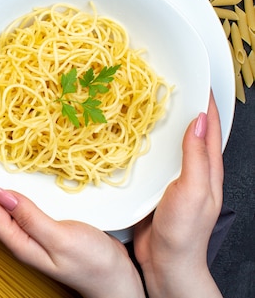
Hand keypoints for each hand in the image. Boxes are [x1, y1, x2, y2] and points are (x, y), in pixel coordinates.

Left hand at [0, 159, 144, 297]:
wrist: (115, 279)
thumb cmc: (93, 264)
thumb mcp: (61, 238)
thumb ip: (30, 217)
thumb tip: (0, 193)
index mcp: (19, 241)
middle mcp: (20, 237)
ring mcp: (31, 233)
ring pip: (0, 206)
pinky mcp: (44, 227)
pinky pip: (18, 205)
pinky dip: (8, 189)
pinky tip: (9, 181)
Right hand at [133, 92, 223, 297]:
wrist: (166, 261)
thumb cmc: (184, 231)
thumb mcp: (194, 190)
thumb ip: (197, 157)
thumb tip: (199, 120)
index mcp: (208, 167)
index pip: (211, 125)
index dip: (205, 100)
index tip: (194, 77)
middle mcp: (191, 169)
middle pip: (188, 129)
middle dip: (180, 105)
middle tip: (163, 83)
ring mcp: (171, 177)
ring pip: (167, 141)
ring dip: (158, 122)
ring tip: (142, 102)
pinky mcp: (153, 185)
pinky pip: (149, 157)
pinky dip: (142, 142)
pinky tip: (128, 136)